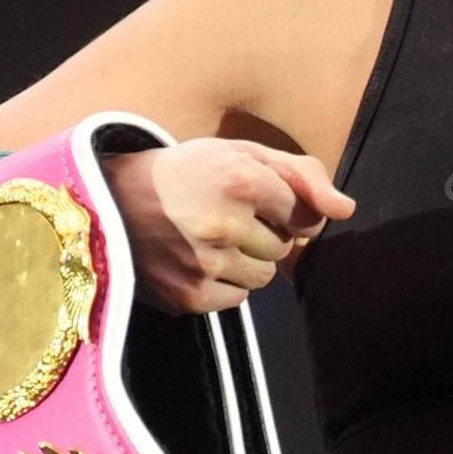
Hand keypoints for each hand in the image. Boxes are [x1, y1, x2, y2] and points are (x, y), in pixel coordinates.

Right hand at [100, 139, 351, 314]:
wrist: (105, 203)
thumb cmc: (185, 172)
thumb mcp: (240, 153)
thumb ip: (301, 175)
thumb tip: (347, 210)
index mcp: (240, 180)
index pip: (304, 212)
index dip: (283, 207)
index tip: (251, 199)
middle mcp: (223, 223)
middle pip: (285, 245)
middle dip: (265, 232)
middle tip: (223, 216)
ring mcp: (205, 263)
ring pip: (264, 275)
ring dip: (247, 260)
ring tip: (210, 239)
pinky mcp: (189, 296)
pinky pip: (237, 299)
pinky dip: (224, 284)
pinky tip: (195, 260)